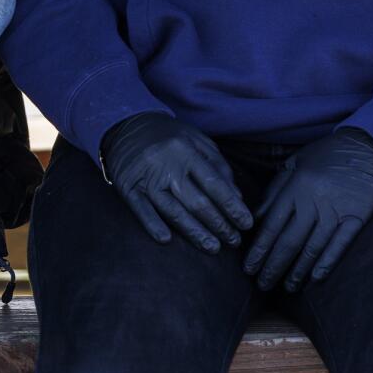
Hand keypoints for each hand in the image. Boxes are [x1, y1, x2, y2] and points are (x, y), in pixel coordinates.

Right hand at [99, 113, 253, 253]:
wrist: (126, 124)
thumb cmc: (169, 137)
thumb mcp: (197, 141)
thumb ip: (218, 166)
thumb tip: (236, 197)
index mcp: (187, 151)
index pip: (215, 184)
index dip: (232, 207)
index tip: (246, 224)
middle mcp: (167, 164)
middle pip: (197, 202)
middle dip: (219, 225)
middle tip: (233, 241)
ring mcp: (146, 177)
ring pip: (172, 210)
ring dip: (194, 232)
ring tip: (213, 248)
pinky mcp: (127, 186)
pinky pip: (141, 209)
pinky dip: (152, 224)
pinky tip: (166, 240)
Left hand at [243, 128, 372, 291]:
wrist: (369, 146)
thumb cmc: (327, 155)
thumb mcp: (294, 164)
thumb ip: (275, 191)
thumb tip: (256, 218)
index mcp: (295, 187)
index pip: (271, 225)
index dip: (258, 249)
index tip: (248, 267)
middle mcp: (314, 200)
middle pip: (288, 240)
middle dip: (272, 265)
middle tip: (261, 284)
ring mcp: (337, 209)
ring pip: (312, 246)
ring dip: (298, 270)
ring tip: (286, 286)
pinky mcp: (358, 217)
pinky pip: (341, 244)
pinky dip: (327, 262)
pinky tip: (315, 278)